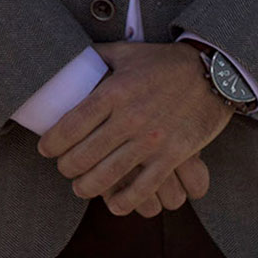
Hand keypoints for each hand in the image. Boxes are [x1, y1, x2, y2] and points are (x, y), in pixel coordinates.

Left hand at [36, 42, 230, 216]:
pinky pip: (143, 188)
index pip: (71, 124)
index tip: (44, 149)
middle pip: (84, 155)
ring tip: (80, 188)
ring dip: (87, 188)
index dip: (52, 143)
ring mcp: (152, 139)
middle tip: (63, 169)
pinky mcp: (173, 156)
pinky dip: (124, 201)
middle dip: (66, 168)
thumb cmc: (165, 62)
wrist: (213, 72)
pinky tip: (114, 204)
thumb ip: (97, 57)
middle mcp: (129, 117)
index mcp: (114, 91)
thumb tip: (69, 59)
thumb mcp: (127, 53)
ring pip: (109, 176)